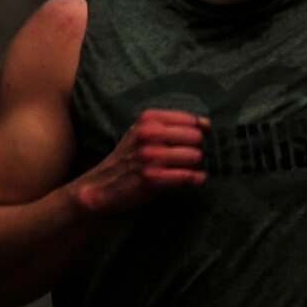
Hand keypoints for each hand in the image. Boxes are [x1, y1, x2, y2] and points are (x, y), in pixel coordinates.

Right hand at [77, 109, 207, 216]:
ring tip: (186, 171)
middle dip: (197, 150)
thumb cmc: (126, 160)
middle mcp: (150, 134)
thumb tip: (206, 125)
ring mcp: (152, 156)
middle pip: (196, 138)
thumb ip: (169, 126)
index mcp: (149, 119)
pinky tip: (192, 181)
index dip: (200, 133)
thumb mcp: (141, 133)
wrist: (101, 187)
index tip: (197, 142)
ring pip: (195, 157)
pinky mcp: (154, 178)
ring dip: (196, 167)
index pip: (191, 120)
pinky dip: (196, 180)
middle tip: (188, 160)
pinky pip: (189, 177)